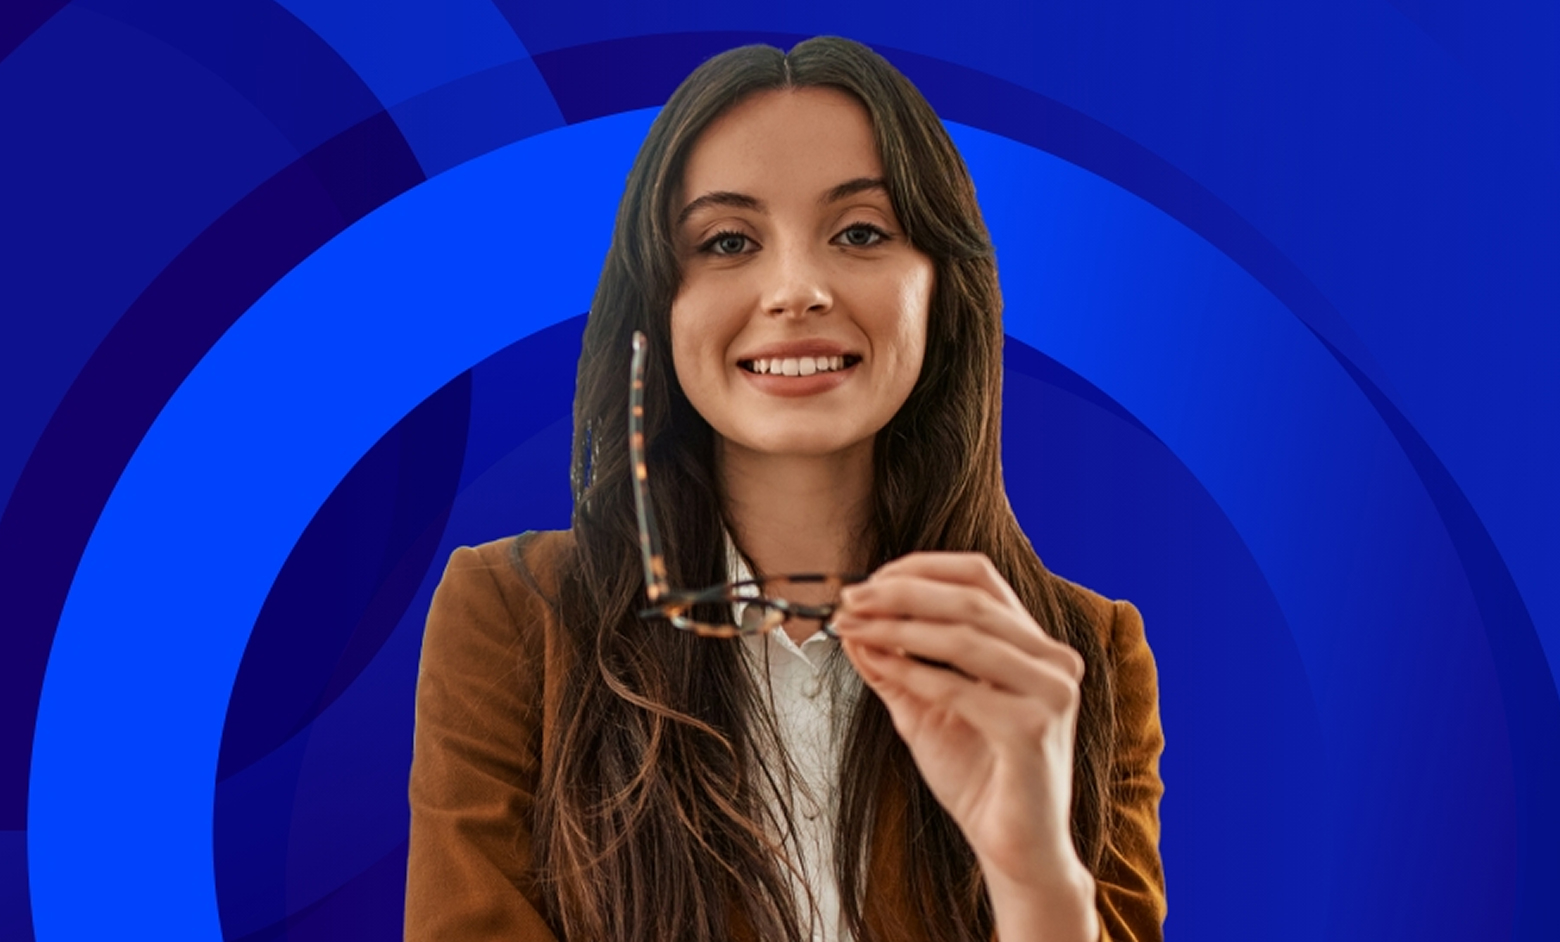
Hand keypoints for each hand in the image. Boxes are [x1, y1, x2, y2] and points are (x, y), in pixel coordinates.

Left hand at [832, 552, 1096, 934]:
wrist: (1014, 849)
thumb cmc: (979, 779)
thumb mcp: (925, 710)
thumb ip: (895, 667)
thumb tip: (852, 625)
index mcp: (1034, 645)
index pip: (980, 576)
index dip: (921, 569)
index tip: (868, 581)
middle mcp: (1053, 659)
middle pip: (970, 598)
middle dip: (900, 593)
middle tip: (849, 600)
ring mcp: (1051, 692)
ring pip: (965, 635)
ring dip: (897, 625)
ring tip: (852, 626)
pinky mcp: (1034, 728)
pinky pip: (960, 688)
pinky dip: (911, 670)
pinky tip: (877, 664)